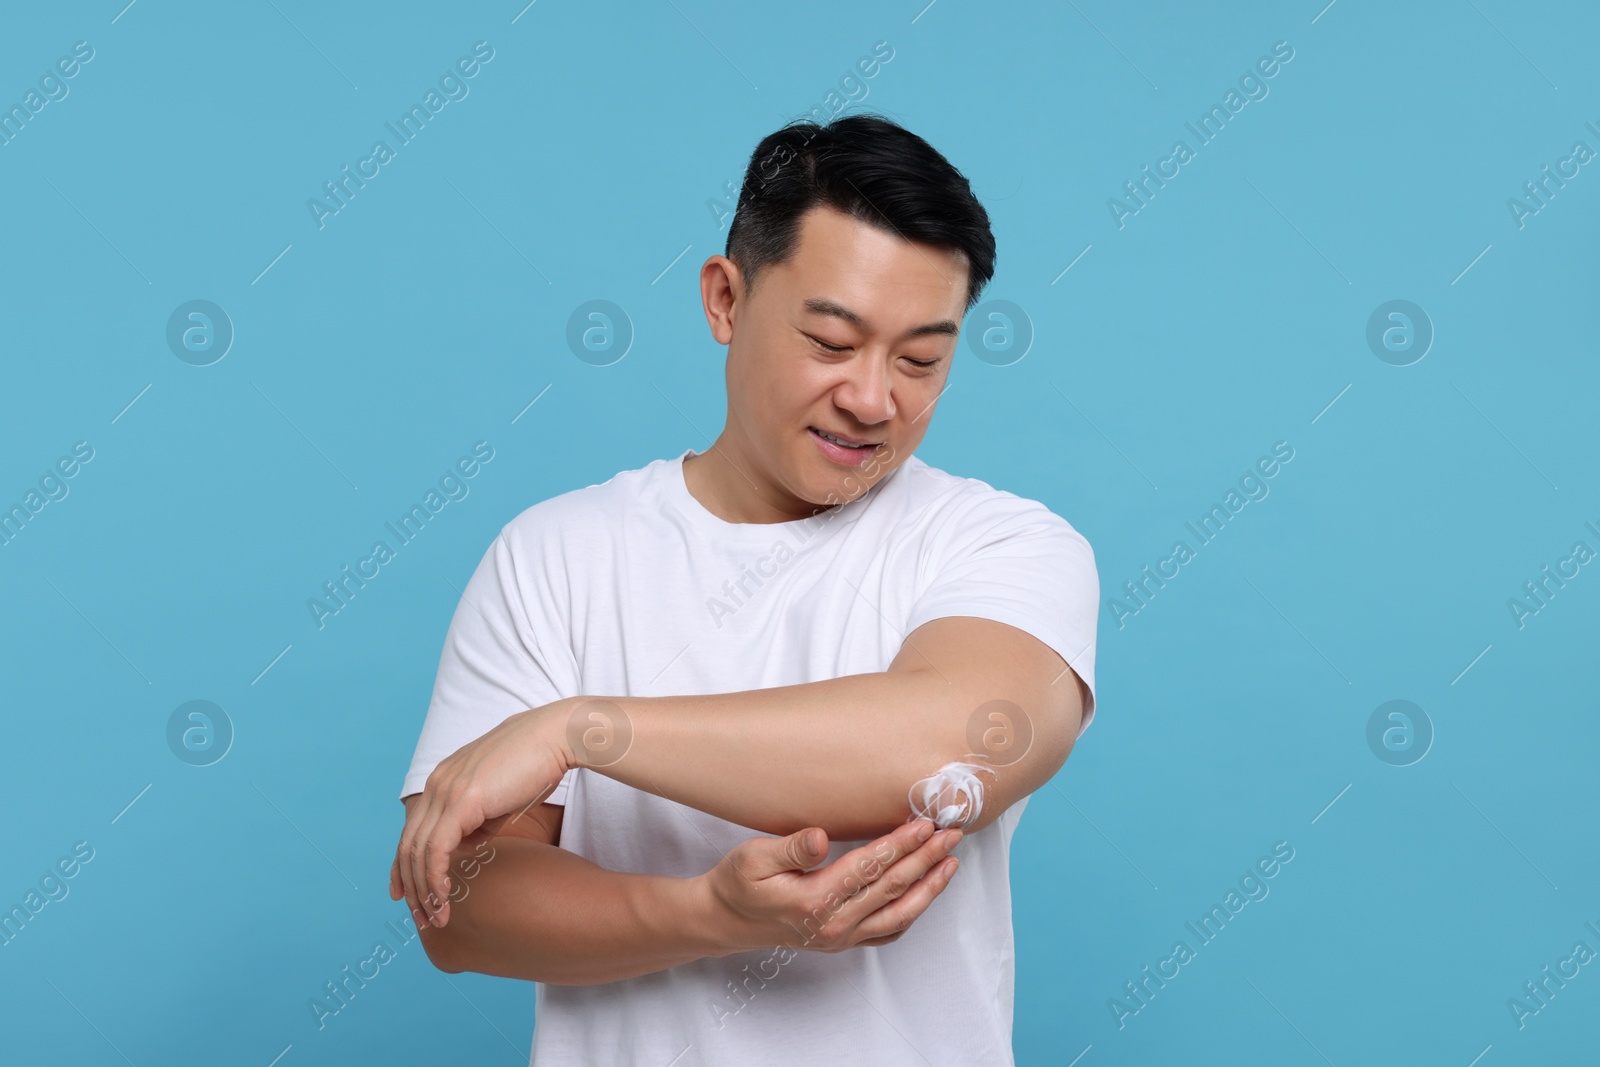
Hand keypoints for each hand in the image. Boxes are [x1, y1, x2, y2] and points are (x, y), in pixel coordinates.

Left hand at [389, 699, 576, 927]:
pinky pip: (436, 849)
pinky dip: (436, 877)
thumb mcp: (502, 797)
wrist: (557, 736)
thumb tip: (470, 842)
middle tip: (423, 919)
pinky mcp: (461, 801)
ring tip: (437, 918)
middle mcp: (437, 784)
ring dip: (424, 890)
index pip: (413, 830)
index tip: (406, 895)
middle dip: (412, 888)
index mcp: (443, 780)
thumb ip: (480, 819)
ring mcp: (446, 791)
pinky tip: (444, 897)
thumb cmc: (539, 764)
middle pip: (408, 845)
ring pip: (417, 851)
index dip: (404, 866)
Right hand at [700, 818, 962, 953]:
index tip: (925, 823)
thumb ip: (789, 847)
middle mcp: (834, 924)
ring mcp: (841, 937)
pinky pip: (888, 931)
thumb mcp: (752, 858)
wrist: (726, 921)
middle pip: (892, 888)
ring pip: (898, 914)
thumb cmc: (738, 883)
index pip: (869, 867)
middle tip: (952, 833)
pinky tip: (925, 892)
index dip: (900, 844)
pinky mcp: (842, 941)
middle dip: (926, 859)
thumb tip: (821, 837)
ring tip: (951, 862)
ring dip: (929, 887)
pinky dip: (912, 912)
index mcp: (814, 900)